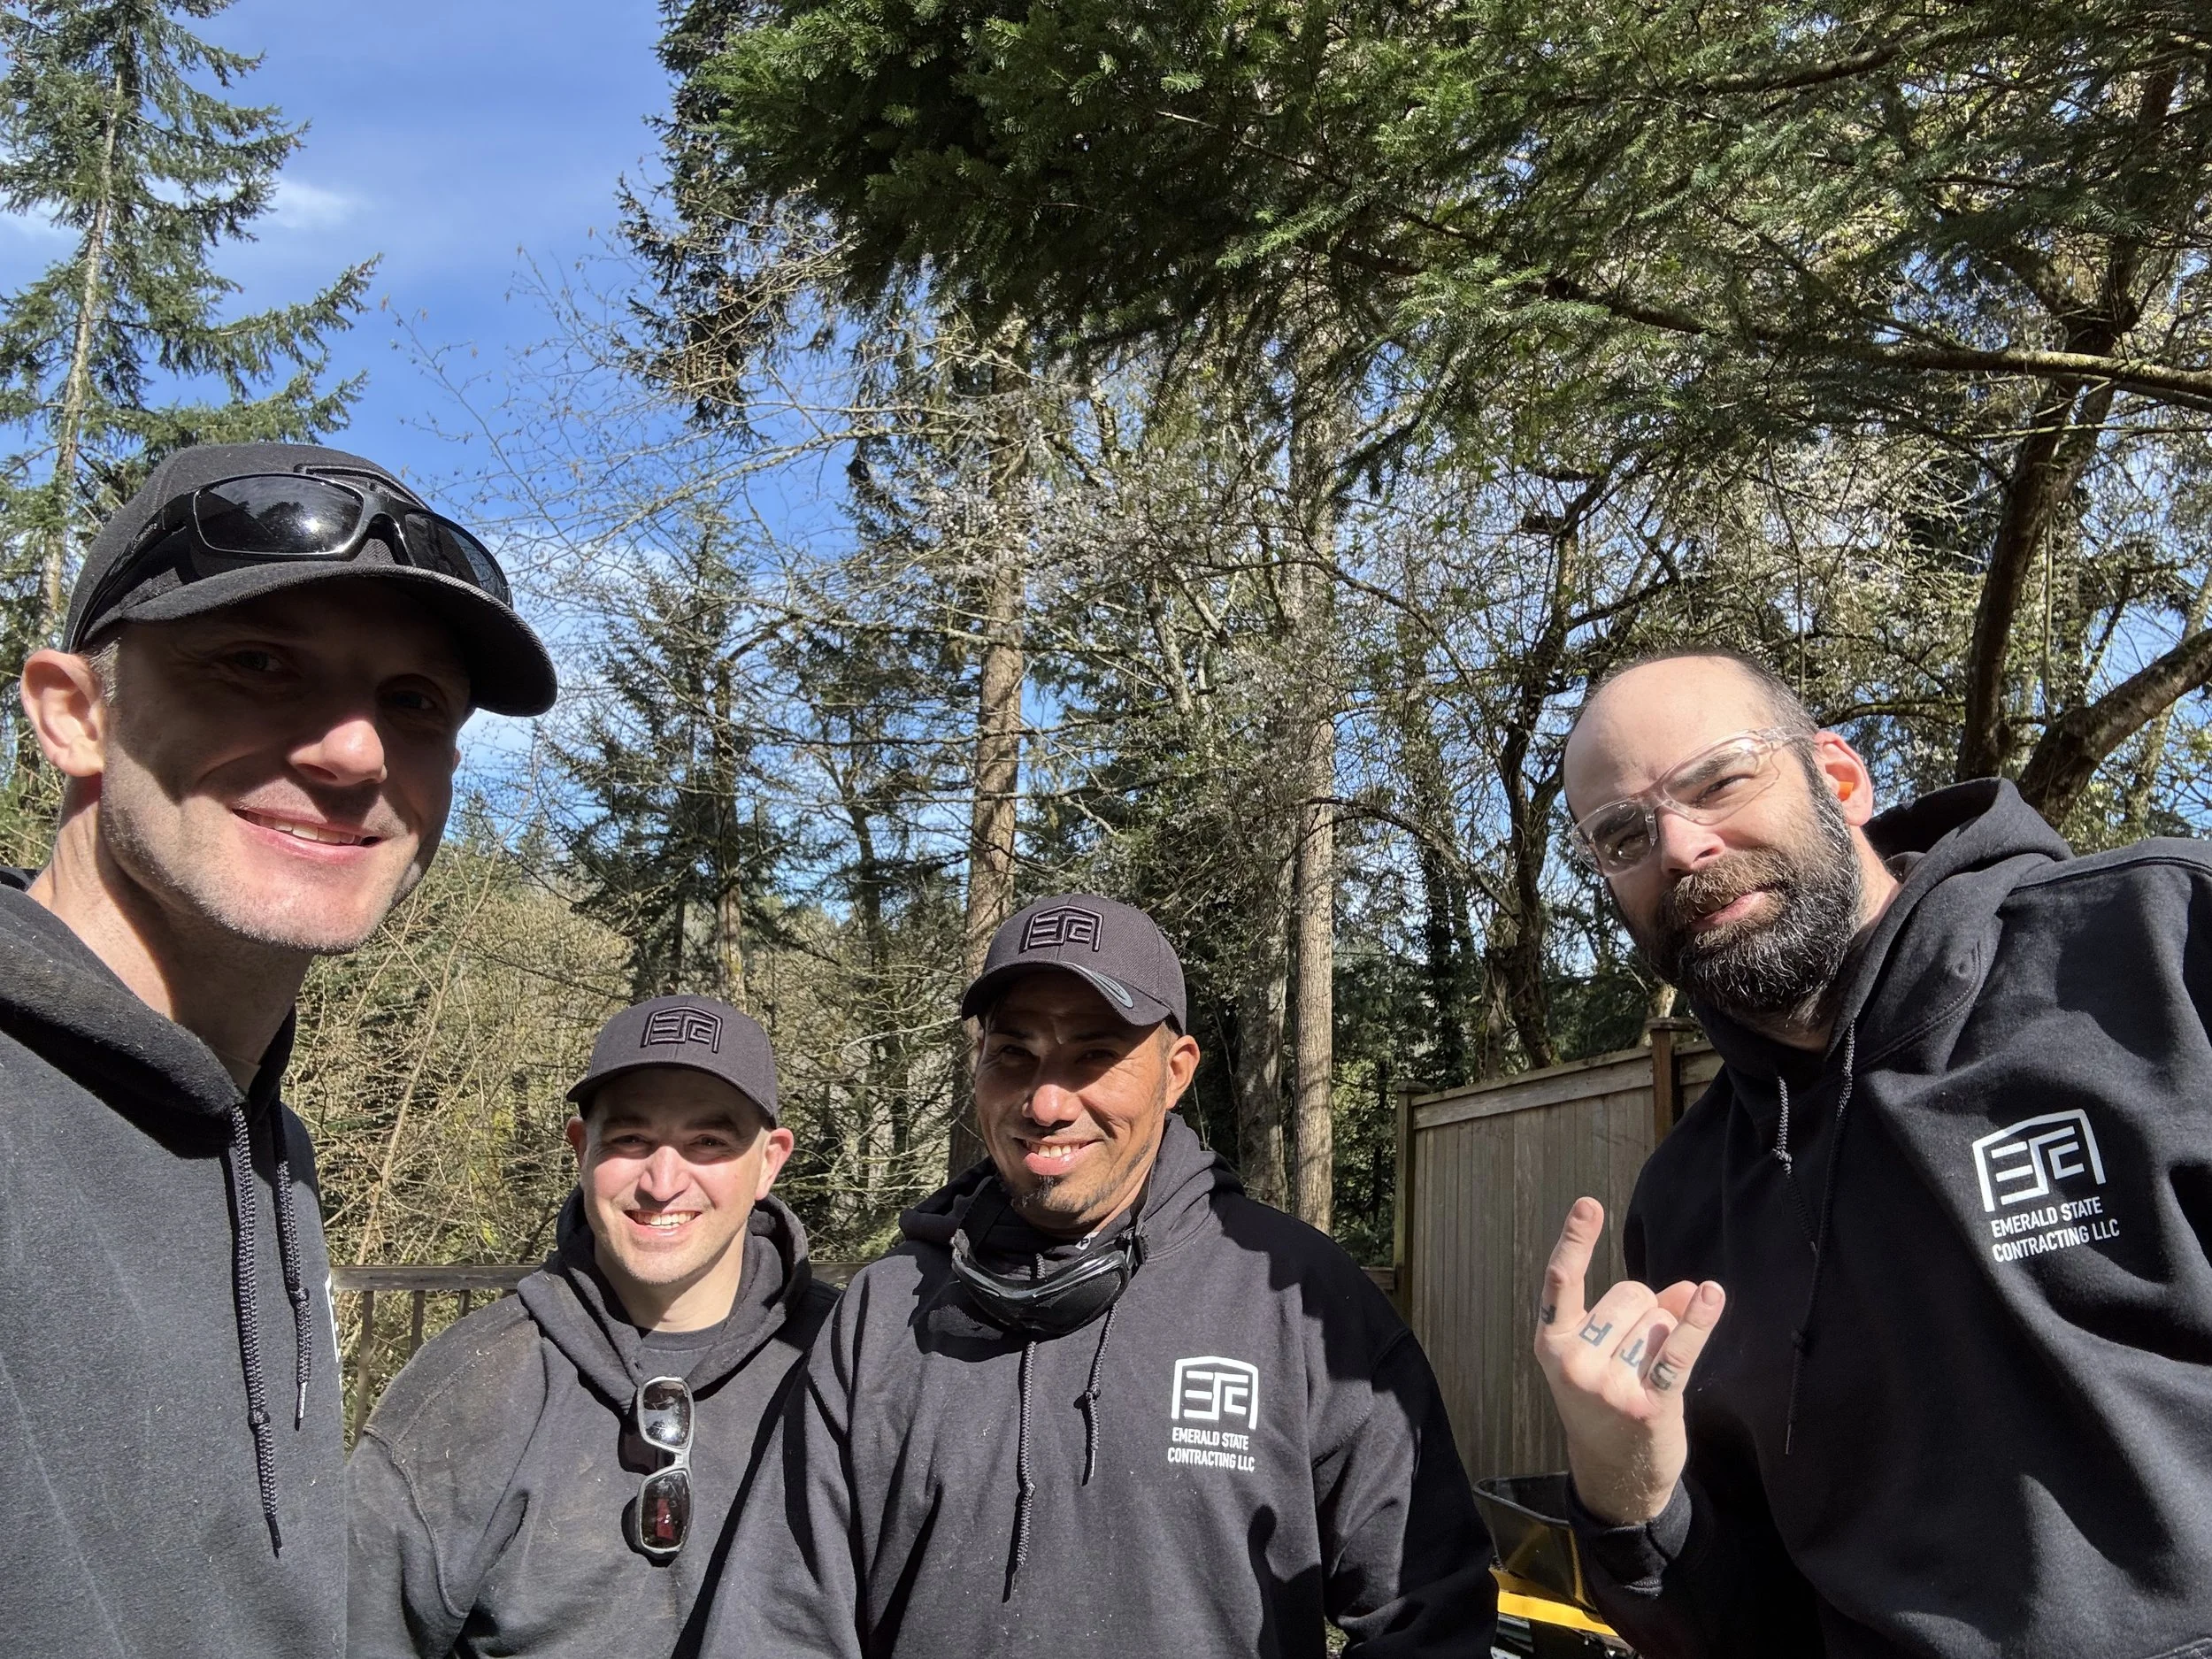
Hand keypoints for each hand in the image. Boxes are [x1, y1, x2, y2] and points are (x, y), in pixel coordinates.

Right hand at [1532, 1196, 1724, 1526]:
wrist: (1613, 1476)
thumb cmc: (1605, 1405)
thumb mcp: (1601, 1356)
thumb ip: (1636, 1315)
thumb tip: (1690, 1290)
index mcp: (1552, 1343)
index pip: (1562, 1280)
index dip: (1575, 1240)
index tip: (1588, 1204)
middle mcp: (1575, 1361)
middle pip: (1630, 1295)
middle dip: (1643, 1312)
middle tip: (1632, 1356)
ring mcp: (1609, 1384)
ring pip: (1658, 1321)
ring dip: (1665, 1336)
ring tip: (1648, 1374)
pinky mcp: (1647, 1404)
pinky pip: (1678, 1351)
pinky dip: (1698, 1322)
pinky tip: (1711, 1296)